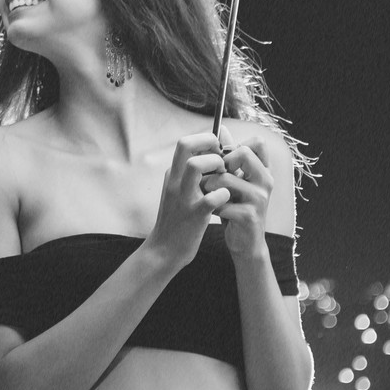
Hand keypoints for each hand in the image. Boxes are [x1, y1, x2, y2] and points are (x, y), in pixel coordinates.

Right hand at [146, 132, 230, 266]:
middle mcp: (175, 181)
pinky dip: (222, 194)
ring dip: (215, 164)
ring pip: (194, 165)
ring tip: (223, 176)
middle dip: (209, 143)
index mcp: (173, 174)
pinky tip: (225, 198)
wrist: (164, 250)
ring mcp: (183, 197)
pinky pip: (210, 198)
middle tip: (222, 158)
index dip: (205, 140)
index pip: (185, 142)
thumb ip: (190, 174)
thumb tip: (210, 154)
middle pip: (185, 144)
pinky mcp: (193, 215)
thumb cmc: (177, 219)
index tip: (218, 152)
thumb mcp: (178, 191)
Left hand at [202, 126, 273, 258]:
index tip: (224, 162)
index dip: (235, 147)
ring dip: (208, 187)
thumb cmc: (237, 206)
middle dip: (219, 164)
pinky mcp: (250, 216)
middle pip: (242, 153)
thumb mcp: (235, 178)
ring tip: (208, 196)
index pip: (257, 142)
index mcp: (263, 170)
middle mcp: (266, 181)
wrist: (245, 242)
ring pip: (225, 178)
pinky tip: (213, 211)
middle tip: (213, 179)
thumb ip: (228, 155)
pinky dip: (211, 205)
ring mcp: (260, 198)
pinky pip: (221, 200)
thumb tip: (220, 128)